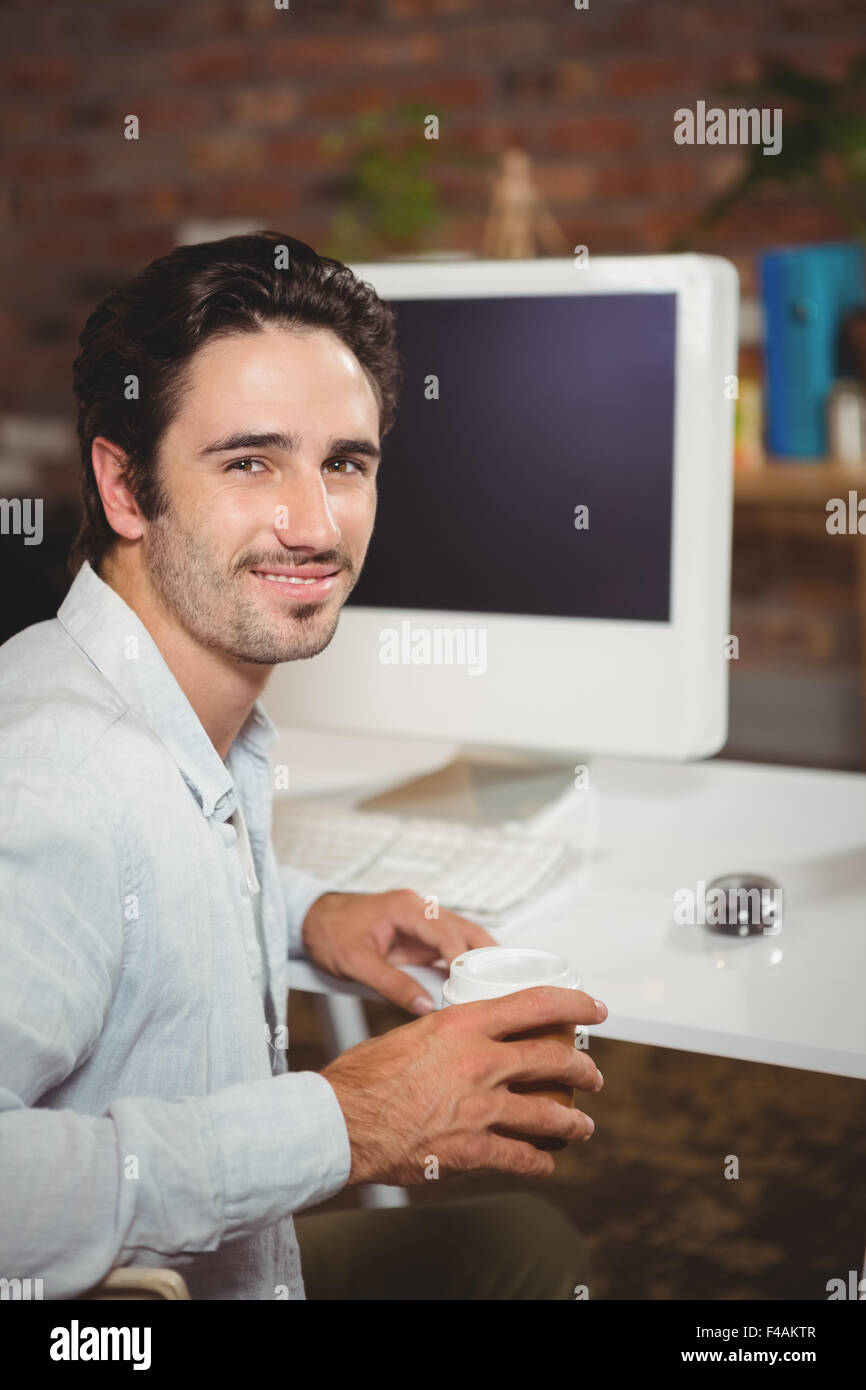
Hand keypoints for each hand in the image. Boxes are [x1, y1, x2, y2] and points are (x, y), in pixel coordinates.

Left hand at [301, 888, 496, 1013]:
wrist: (312, 919)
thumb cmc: (330, 934)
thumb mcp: (357, 964)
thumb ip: (393, 985)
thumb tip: (426, 1007)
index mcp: (405, 908)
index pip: (446, 933)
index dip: (464, 959)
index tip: (475, 984)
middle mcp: (419, 908)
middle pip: (465, 929)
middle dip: (486, 955)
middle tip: (505, 981)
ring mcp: (421, 918)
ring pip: (463, 934)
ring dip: (480, 957)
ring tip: (500, 983)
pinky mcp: (419, 931)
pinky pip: (449, 944)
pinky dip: (464, 960)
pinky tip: (475, 981)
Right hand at [322, 986, 607, 1185]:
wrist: (339, 1122)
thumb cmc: (362, 1078)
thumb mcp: (409, 1034)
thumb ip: (445, 1035)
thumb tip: (461, 1038)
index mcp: (462, 1023)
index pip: (536, 1003)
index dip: (575, 1003)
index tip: (595, 1008)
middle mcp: (479, 1060)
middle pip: (551, 1059)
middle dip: (582, 1069)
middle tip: (592, 1075)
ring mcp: (479, 1106)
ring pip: (548, 1112)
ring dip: (572, 1121)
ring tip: (583, 1125)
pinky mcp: (472, 1148)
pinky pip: (521, 1156)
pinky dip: (539, 1161)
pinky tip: (546, 1162)